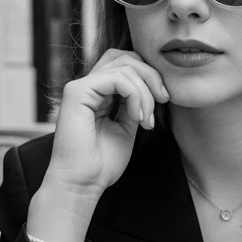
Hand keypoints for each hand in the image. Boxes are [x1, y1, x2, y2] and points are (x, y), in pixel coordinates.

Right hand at [45, 48, 171, 199]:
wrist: (83, 184)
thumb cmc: (102, 164)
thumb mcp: (127, 128)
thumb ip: (134, 105)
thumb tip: (152, 88)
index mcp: (98, 93)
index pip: (126, 63)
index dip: (149, 75)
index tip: (164, 100)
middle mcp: (88, 86)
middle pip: (126, 57)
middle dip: (152, 75)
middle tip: (164, 100)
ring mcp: (80, 87)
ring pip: (124, 66)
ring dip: (145, 92)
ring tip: (146, 120)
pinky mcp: (77, 92)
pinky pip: (116, 78)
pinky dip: (135, 95)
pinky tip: (137, 117)